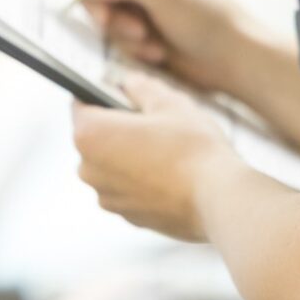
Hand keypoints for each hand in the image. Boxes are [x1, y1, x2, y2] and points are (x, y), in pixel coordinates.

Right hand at [71, 0, 245, 93]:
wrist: (229, 58)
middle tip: (130, 28)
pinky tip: (156, 48)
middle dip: (106, 6)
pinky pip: (108, 26)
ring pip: (96, 4)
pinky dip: (127, 42)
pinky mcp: (135, 14)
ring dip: (119, 28)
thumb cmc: (209, 17)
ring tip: (149, 39)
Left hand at [72, 72, 234, 241]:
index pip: (81, 104)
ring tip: (166, 146)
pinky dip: (142, 178)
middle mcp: (89, 169)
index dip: (103, 94)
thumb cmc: (192, 148)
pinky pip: (128, 188)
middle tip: (153, 118)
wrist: (217, 199)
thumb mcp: (169, 103)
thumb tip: (130, 82)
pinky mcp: (127, 217)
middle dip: (118, 126)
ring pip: (112, 165)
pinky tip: (171, 171)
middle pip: (95, 137)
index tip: (123, 91)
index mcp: (91, 135)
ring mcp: (107, 197)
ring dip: (130, 154)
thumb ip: (142, 89)